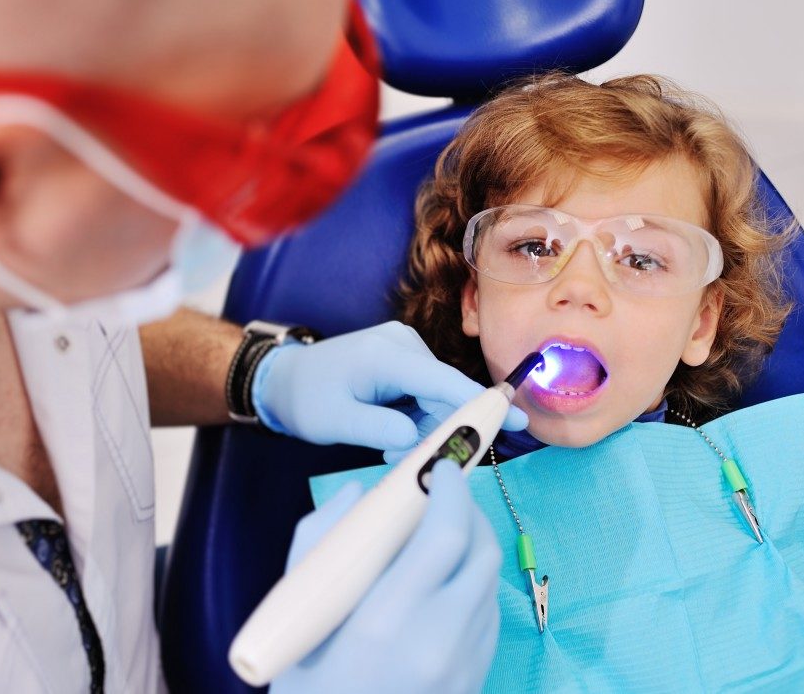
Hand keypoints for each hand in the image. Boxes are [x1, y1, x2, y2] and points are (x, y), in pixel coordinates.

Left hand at [252, 321, 525, 449]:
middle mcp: (404, 346)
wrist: (285, 378)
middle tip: (396, 457)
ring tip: (385, 446)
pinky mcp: (406, 363)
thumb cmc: (306, 398)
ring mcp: (406, 351)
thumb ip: (377, 429)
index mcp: (387, 355)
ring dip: (421, 430)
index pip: (443, 382)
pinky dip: (415, 420)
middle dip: (433, 432)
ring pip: (436, 402)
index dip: (480, 404)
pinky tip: (390, 433)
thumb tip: (416, 438)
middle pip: (444, 396)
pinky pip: (426, 398)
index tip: (518, 420)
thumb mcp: (335, 422)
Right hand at [271, 460, 500, 693]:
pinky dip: (475, 585)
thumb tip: (356, 494)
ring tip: (443, 533)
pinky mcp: (476, 681)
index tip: (441, 467)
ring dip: (474, 546)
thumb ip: (319, 543)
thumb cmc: (303, 687)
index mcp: (386, 619)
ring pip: (491, 582)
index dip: (451, 491)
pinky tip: (445, 583)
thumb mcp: (294, 615)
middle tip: (444, 492)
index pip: (445, 534)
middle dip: (469, 510)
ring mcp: (464, 665)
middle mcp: (438, 639)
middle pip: (481, 552)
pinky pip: (489, 616)